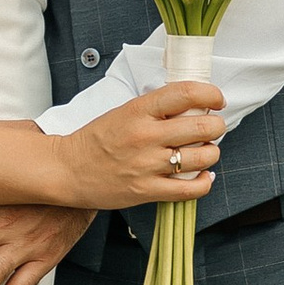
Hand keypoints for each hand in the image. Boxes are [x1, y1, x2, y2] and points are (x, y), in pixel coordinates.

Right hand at [49, 81, 224, 214]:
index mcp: (139, 110)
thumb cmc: (96, 140)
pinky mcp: (147, 191)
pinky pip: (191, 189)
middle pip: (203, 126)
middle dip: (216, 125)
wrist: (67, 170)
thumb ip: (156, 107)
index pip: (186, 93)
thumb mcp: (124, 111)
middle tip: (211, 127)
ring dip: (211, 153)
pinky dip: (204, 181)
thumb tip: (194, 103)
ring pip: (203, 157)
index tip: (216, 99)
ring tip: (203, 151)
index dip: (211, 94)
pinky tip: (201, 175)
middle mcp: (146, 136)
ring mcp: (148, 165)